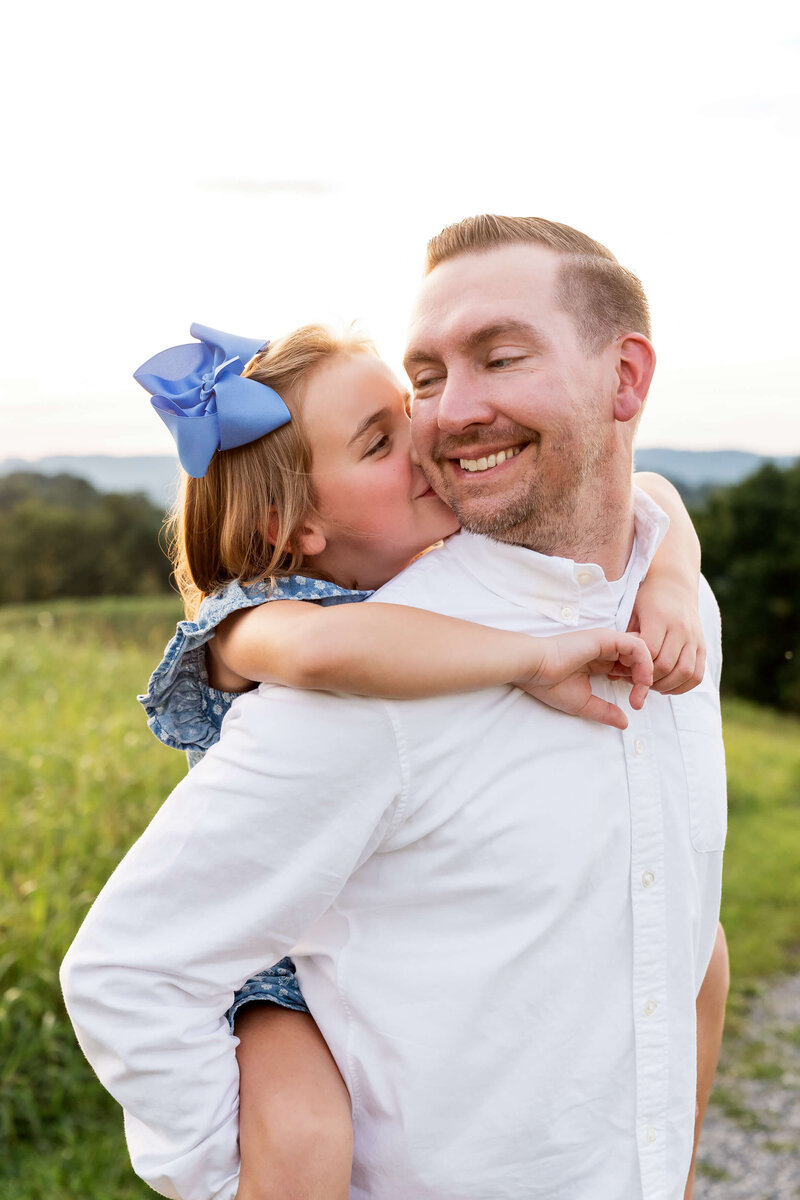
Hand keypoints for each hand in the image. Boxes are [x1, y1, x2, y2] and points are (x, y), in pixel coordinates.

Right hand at [513, 629, 652, 729]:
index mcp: (599, 661)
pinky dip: (645, 663)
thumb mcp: (584, 703)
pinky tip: (639, 681)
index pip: (630, 667)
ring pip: (644, 651)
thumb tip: (625, 723)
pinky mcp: (607, 638)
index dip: (638, 684)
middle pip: (640, 659)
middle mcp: (605, 649)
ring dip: (648, 673)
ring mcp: (607, 642)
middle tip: (638, 701)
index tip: (634, 704)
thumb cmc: (550, 684)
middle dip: (646, 680)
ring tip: (640, 693)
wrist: (534, 669)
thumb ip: (605, 711)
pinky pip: (638, 646)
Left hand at [624, 575, 705, 693]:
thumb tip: (613, 673)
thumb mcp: (631, 611)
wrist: (674, 584)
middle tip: (635, 681)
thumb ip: (625, 640)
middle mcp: (680, 628)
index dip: (636, 665)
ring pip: (685, 672)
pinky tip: (668, 687)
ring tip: (651, 685)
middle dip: (648, 679)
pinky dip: (683, 686)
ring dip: (666, 686)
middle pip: (666, 665)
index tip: (624, 669)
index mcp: (660, 617)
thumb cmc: (647, 598)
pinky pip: (698, 674)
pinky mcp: (702, 645)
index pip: (650, 651)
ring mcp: (694, 638)